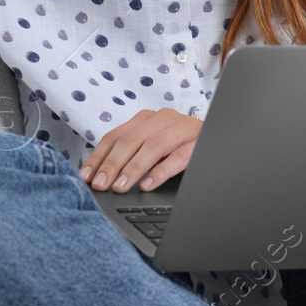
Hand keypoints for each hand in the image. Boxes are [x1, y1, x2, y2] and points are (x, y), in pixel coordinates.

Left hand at [79, 108, 200, 192]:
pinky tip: (148, 184)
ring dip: (134, 168)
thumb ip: (131, 155)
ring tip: (120, 186)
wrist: (219, 139)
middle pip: (131, 140)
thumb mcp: (151, 148)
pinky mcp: (200, 142)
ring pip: (153, 146)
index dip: (99, 157)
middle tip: (101, 184)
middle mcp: (163, 119)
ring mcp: (183, 128)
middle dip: (113, 164)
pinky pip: (178, 157)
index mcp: (146, 119)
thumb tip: (101, 176)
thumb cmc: (178, 146)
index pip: (115, 136)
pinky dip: (161, 171)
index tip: (86, 177)